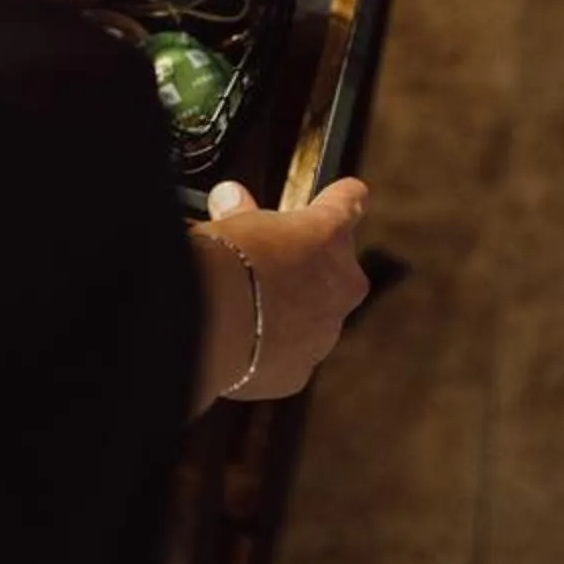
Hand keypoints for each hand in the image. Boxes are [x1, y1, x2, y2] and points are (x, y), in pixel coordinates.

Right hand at [191, 176, 370, 403]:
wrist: (213, 322)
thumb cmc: (226, 261)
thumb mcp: (232, 222)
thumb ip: (241, 213)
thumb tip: (230, 198)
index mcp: (329, 234)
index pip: (350, 203)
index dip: (343, 198)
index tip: (346, 195)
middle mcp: (342, 282)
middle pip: (337, 265)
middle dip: (309, 263)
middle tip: (271, 260)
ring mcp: (326, 330)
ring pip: (316, 314)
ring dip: (292, 308)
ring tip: (251, 307)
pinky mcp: (301, 369)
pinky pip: (291, 353)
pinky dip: (273, 347)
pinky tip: (243, 340)